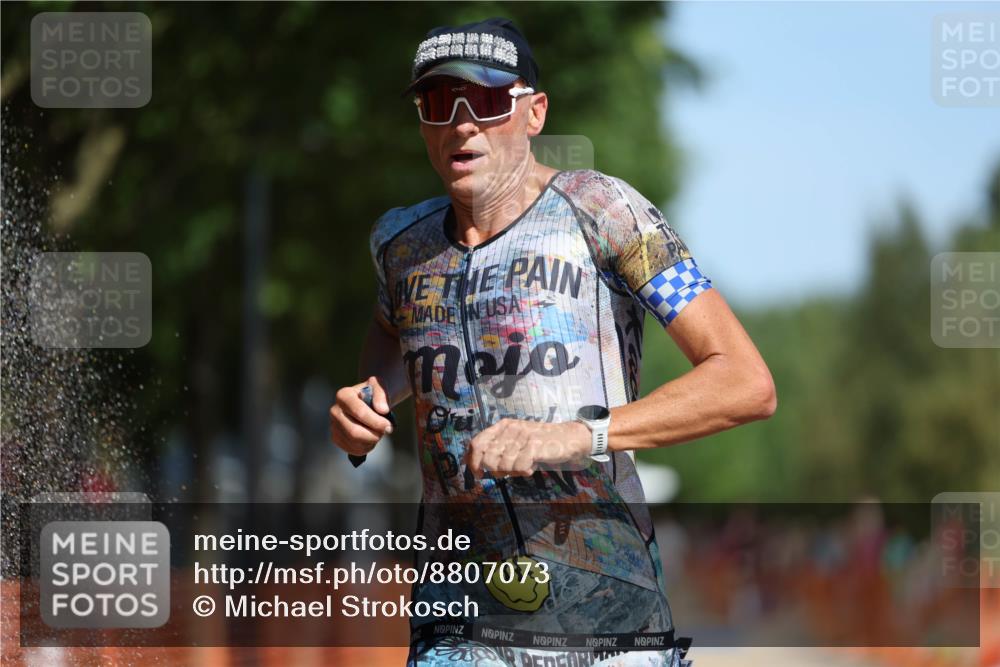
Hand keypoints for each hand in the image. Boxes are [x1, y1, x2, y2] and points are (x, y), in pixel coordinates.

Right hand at [329, 377, 393, 456]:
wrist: (370, 402)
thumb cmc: (375, 394)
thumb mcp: (380, 387)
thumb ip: (382, 395)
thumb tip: (382, 410)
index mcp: (343, 395)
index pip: (358, 412)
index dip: (375, 422)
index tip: (389, 426)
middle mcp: (335, 411)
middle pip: (354, 432)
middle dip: (374, 434)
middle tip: (386, 430)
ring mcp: (333, 425)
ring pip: (355, 443)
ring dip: (372, 440)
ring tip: (378, 431)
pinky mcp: (336, 438)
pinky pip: (353, 450)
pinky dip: (367, 447)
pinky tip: (371, 437)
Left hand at [465, 418, 592, 478]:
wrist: (568, 437)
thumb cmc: (540, 442)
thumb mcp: (515, 441)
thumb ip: (495, 448)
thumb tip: (469, 462)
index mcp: (503, 426)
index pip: (476, 443)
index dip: (473, 461)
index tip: (478, 474)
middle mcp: (510, 429)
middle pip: (487, 458)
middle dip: (495, 471)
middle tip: (507, 472)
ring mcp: (522, 437)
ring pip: (503, 466)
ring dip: (513, 472)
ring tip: (524, 467)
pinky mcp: (534, 446)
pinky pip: (519, 467)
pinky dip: (525, 472)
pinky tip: (532, 467)